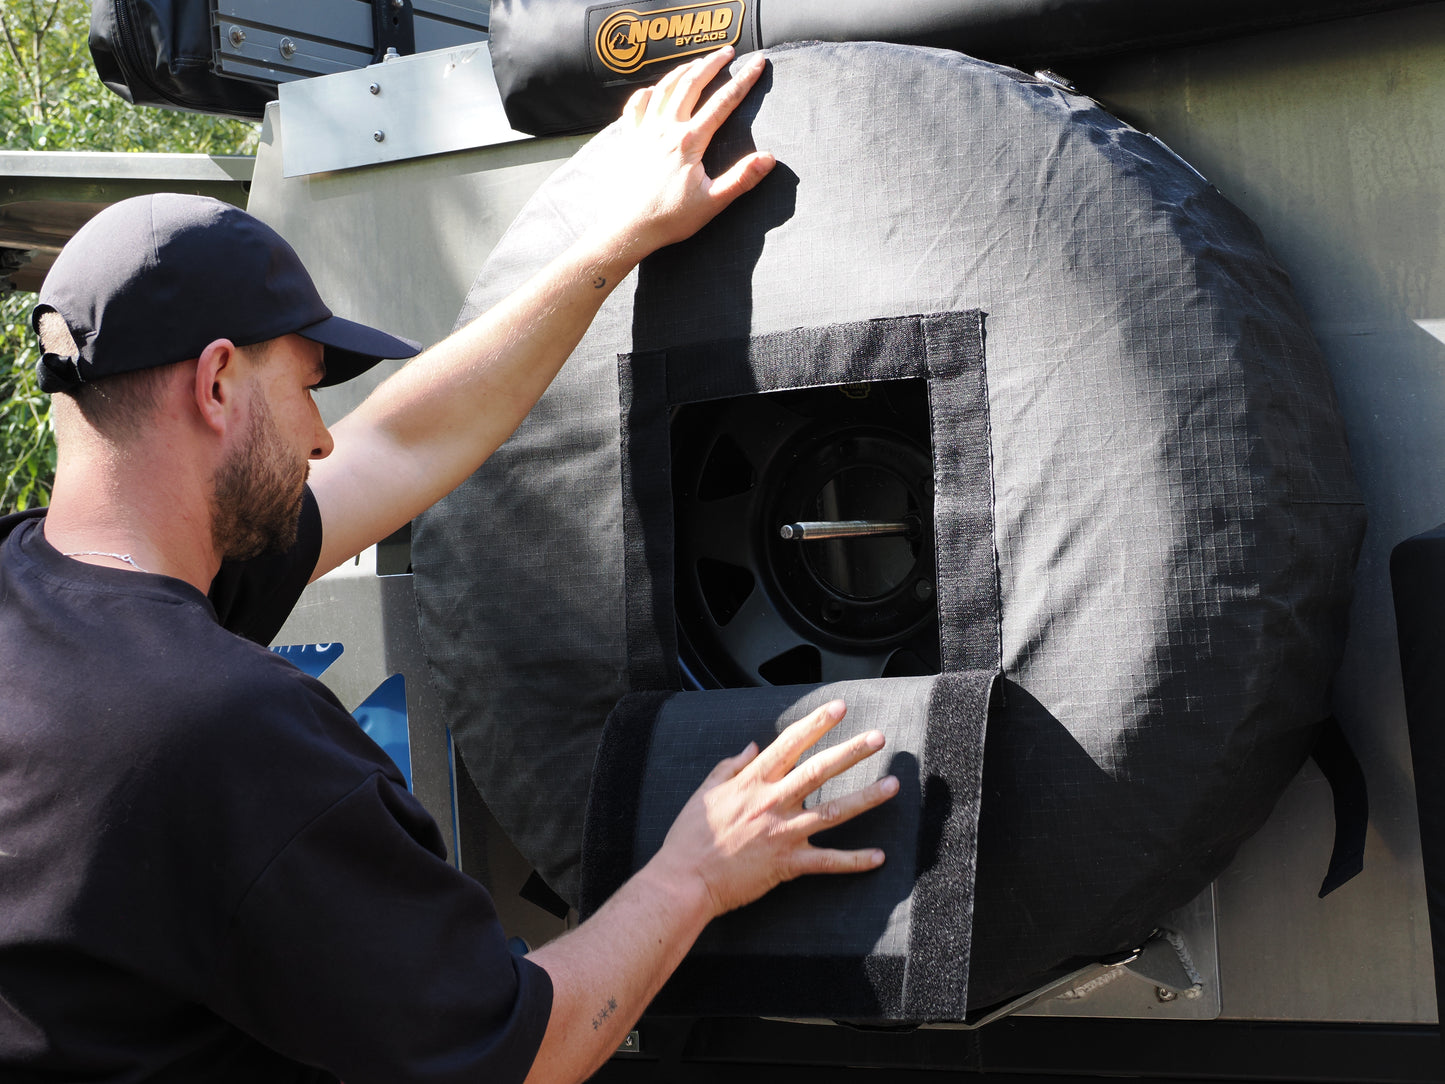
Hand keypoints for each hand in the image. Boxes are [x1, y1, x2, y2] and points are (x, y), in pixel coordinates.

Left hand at [592, 46, 774, 259]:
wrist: (628, 228)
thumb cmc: (670, 218)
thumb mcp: (713, 202)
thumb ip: (741, 178)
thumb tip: (769, 158)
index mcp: (689, 141)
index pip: (723, 101)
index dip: (744, 80)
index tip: (757, 63)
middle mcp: (666, 128)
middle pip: (691, 83)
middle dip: (712, 63)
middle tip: (728, 52)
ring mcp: (644, 131)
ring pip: (664, 87)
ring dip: (682, 70)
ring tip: (697, 63)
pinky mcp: (628, 139)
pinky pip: (635, 106)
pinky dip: (647, 92)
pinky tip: (654, 89)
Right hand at [651, 700, 898, 918]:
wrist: (685, 880)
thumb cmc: (689, 837)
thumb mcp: (705, 792)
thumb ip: (730, 765)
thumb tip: (752, 746)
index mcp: (752, 781)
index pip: (790, 744)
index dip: (816, 724)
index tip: (839, 708)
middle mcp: (772, 802)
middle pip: (819, 771)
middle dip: (851, 752)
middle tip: (878, 738)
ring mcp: (783, 833)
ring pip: (833, 812)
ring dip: (865, 798)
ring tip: (893, 785)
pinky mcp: (787, 864)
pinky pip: (827, 861)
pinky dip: (854, 861)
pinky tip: (879, 857)